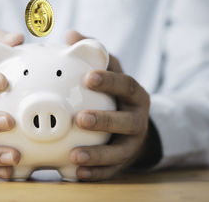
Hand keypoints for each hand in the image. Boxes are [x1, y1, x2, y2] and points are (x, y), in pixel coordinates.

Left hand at [66, 30, 150, 180]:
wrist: (132, 124)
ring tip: (74, 155)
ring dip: (98, 154)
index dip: (109, 81)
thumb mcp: (109, 70)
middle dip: (104, 120)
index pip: (125, 84)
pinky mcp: (125, 161)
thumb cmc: (114, 93)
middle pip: (125, 121)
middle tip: (80, 118)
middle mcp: (137, 117)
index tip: (88, 78)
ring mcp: (133, 142)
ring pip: (119, 151)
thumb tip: (71, 35)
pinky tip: (76, 173)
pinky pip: (112, 170)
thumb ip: (92, 53)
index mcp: (134, 93)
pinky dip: (96, 172)